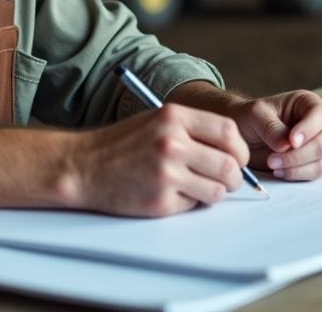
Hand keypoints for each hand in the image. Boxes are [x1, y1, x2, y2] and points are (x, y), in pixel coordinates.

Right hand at [69, 103, 250, 216]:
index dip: (239, 148)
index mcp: (174, 117)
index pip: (229, 132)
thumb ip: (194, 130)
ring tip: (195, 186)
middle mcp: (172, 142)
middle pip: (230, 164)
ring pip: (217, 190)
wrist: (82, 166)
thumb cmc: (122, 144)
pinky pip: (194, 205)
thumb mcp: (157, 121)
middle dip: (233, 177)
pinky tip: (170, 192)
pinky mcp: (160, 200)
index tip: (236, 157)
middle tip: (223, 179)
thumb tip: (235, 152)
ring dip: (213, 192)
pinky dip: (189, 202)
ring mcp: (167, 173)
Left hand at [226, 90, 321, 180]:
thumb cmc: (249, 118)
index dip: (308, 129)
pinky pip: (316, 172)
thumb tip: (286, 145)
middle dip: (298, 154)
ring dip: (297, 167)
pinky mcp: (314, 161)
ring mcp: (319, 142)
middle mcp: (317, 122)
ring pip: (321, 159)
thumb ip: (270, 127)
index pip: (320, 113)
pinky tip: (279, 172)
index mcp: (306, 102)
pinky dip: (298, 174)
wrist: (241, 136)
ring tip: (273, 165)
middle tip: (272, 159)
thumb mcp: (254, 115)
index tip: (291, 141)